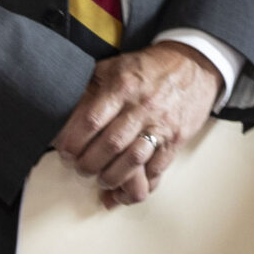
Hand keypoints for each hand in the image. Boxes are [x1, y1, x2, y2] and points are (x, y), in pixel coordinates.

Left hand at [54, 41, 223, 208]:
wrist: (194, 63)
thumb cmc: (148, 68)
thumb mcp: (115, 66)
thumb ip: (89, 86)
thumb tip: (59, 108)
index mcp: (122, 86)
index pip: (90, 121)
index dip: (73, 142)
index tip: (65, 151)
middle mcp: (142, 106)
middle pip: (109, 146)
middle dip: (89, 165)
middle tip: (81, 168)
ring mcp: (162, 124)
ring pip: (133, 161)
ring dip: (112, 177)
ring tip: (103, 179)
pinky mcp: (177, 138)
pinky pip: (157, 168)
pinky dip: (140, 185)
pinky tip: (125, 190)